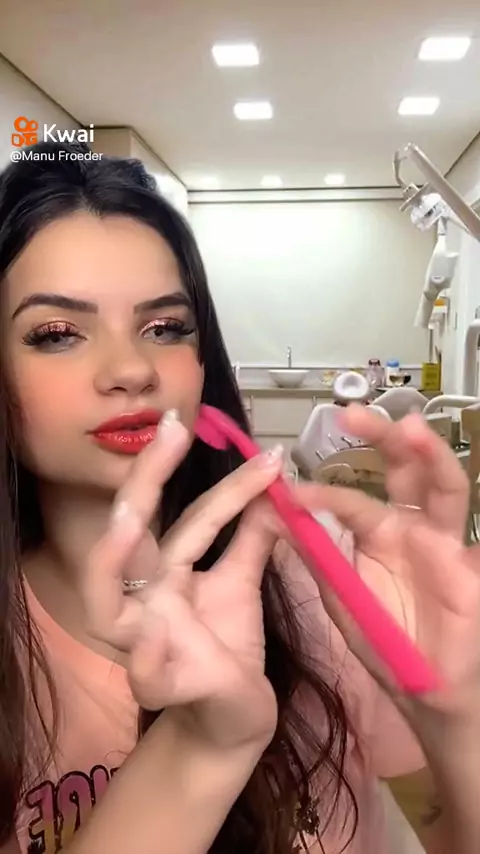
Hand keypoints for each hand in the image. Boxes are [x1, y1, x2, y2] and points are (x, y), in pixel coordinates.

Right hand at [80, 411, 284, 751]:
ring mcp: (146, 642)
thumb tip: (272, 487)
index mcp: (166, 573)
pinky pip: (144, 676)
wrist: (235, 721)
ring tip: (130, 521)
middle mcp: (146, 599)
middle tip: (170, 431)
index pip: (193, 517)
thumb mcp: (241, 585)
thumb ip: (251, 539)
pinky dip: (144, 658)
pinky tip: (153, 636)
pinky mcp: (163, 688)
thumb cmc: (227, 647)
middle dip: (145, 483)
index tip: (268, 454)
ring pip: (106, 604)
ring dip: (112, 561)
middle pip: (130, 537)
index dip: (228, 485)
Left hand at [292, 406, 479, 724]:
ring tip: (411, 429)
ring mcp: (447, 541)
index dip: (324, 493)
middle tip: (354, 414)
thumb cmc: (383, 638)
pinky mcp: (471, 566)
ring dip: (431, 456)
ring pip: (445, 487)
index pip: (351, 500)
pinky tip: (458, 478)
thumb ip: (314, 555)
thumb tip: (273, 510)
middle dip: (383, 439)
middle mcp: (413, 525)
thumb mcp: (340, 596)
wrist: (423, 688)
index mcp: (379, 530)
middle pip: (403, 470)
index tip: (291, 489)